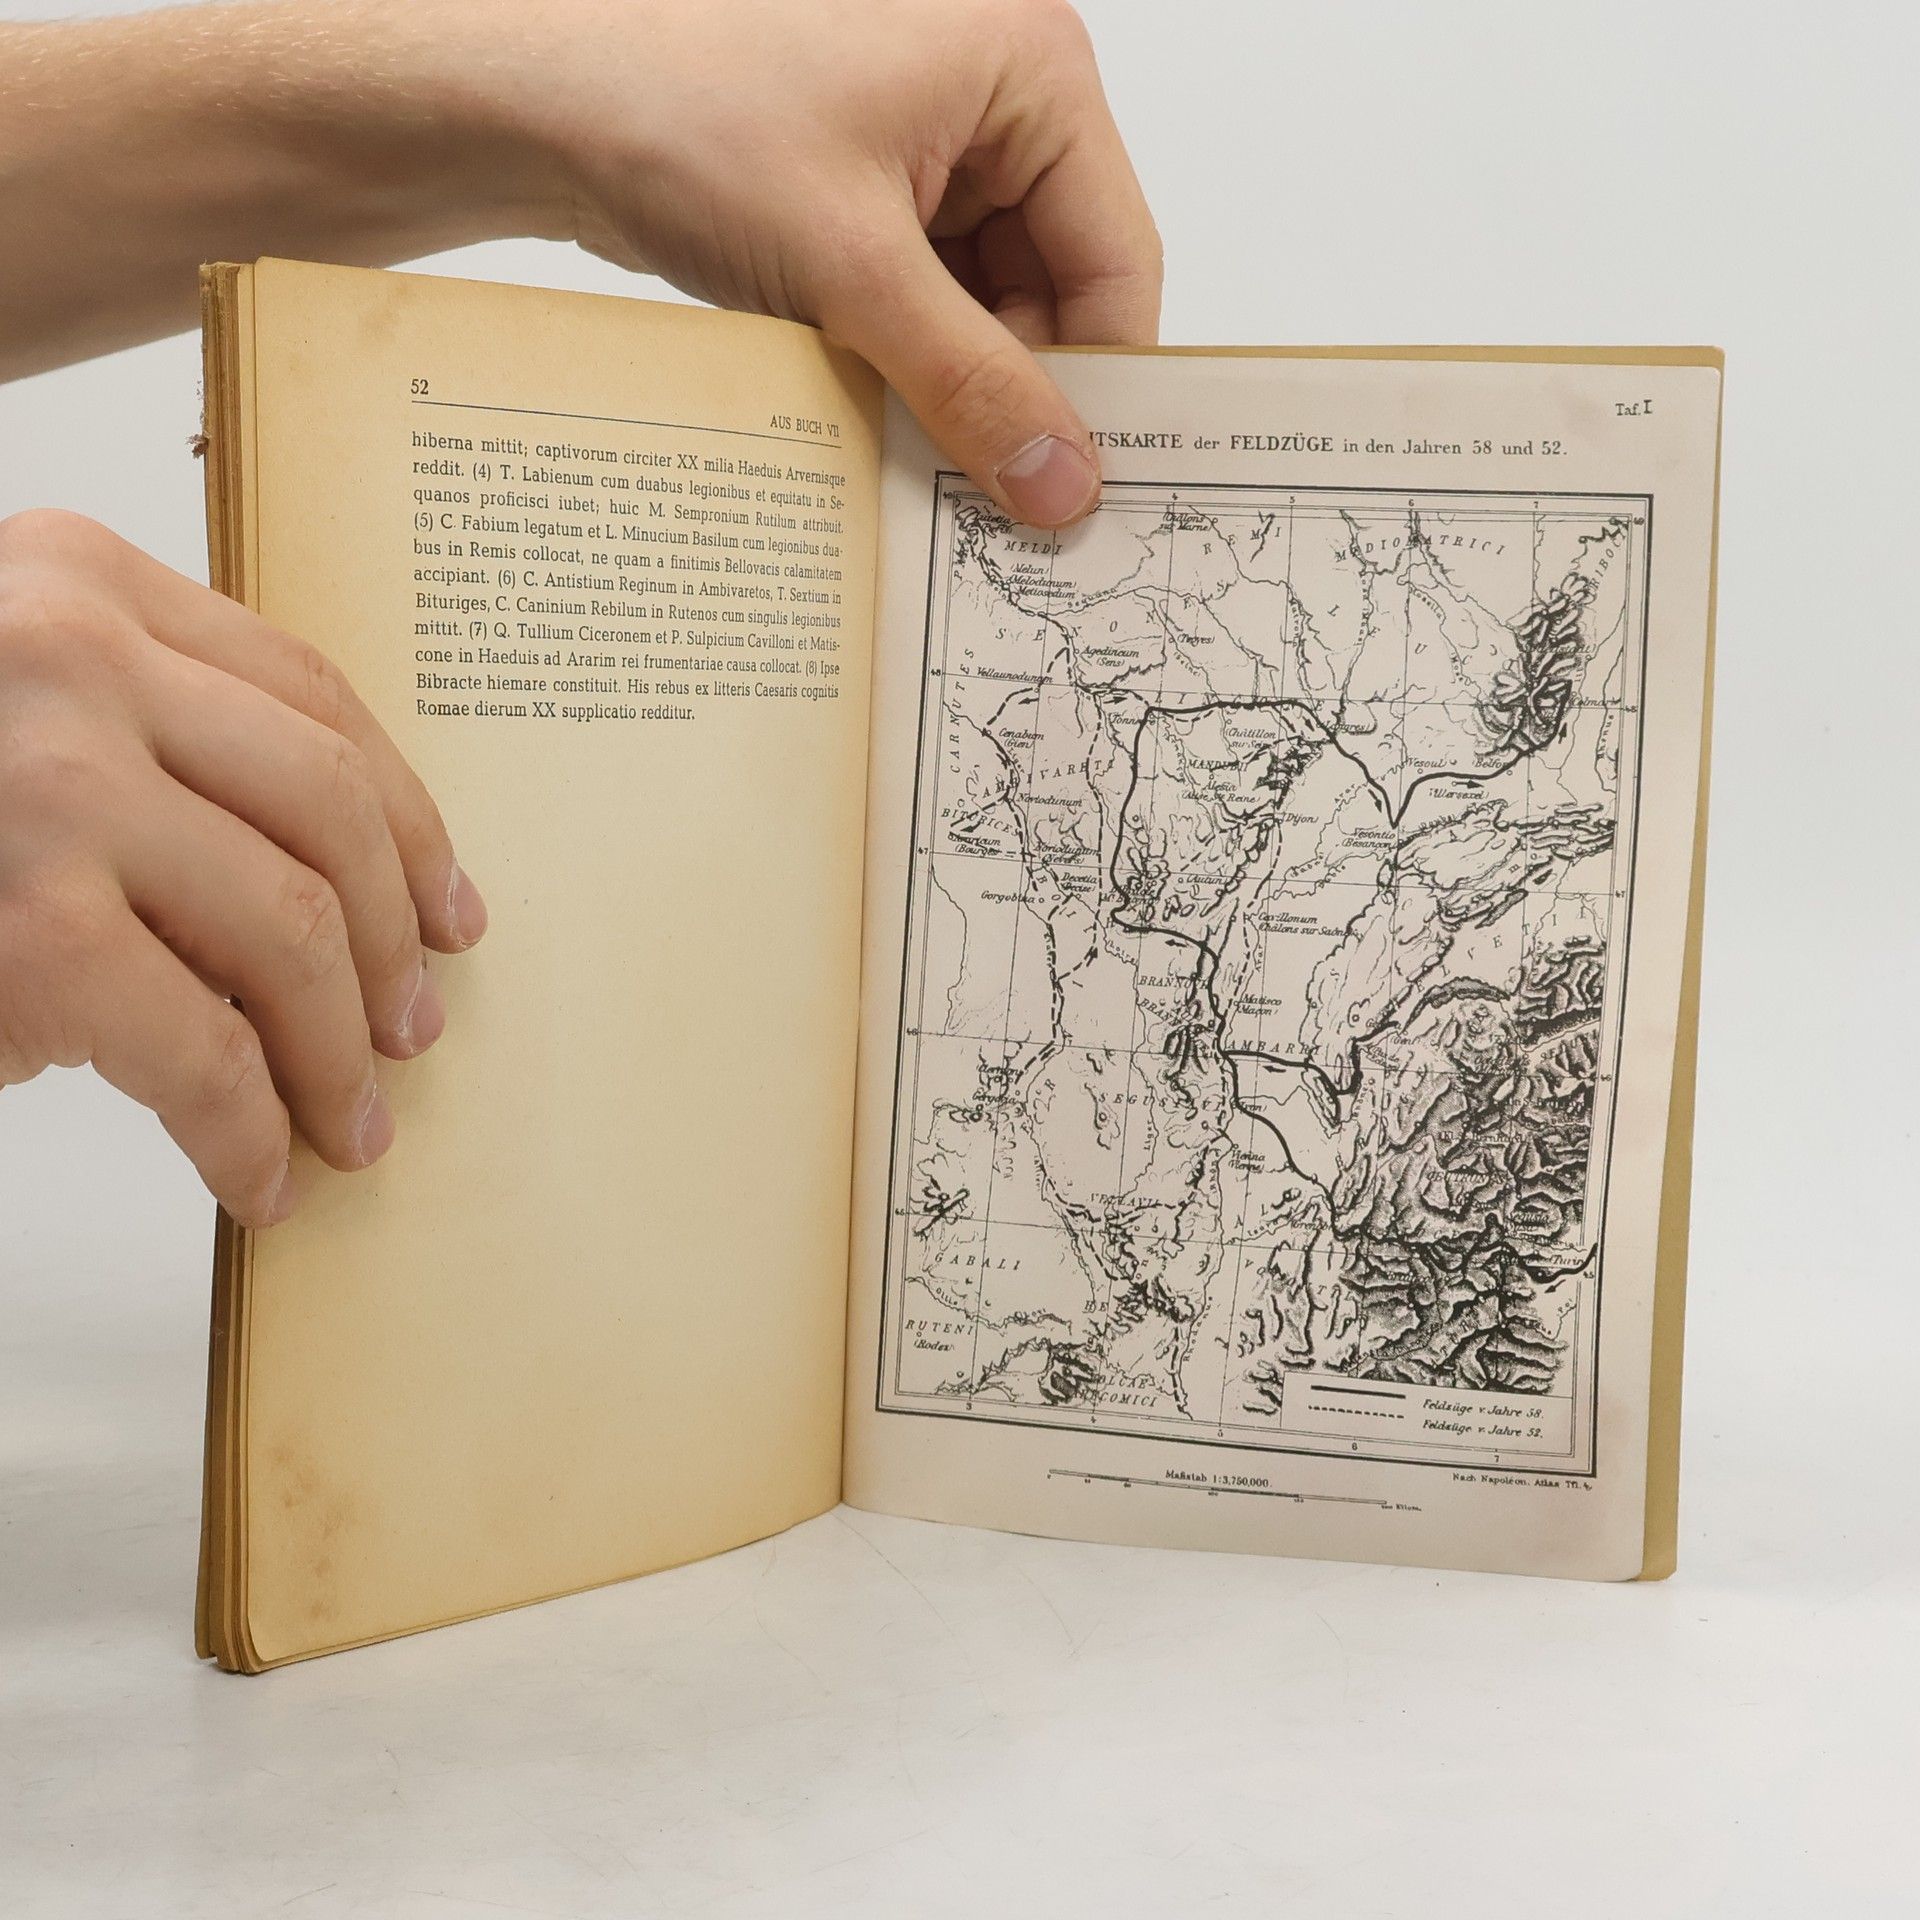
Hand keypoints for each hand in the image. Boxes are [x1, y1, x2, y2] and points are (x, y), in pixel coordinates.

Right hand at [0, 510, 486, 1224]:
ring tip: (351, 1122)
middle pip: (326, 810)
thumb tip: (329, 905)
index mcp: (79, 578)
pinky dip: (251, 1128)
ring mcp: (49, 783)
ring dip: (337, 1052)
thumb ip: (143, 747)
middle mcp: (72, 654)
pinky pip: (205, 1047)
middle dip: (393, 944)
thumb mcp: (6, 707)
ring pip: (293, 929)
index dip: (406, 820)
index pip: (313, 697)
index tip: (449, 909)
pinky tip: (260, 1175)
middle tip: (409, 1036)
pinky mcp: (28, 925)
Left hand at [466, 0, 1161, 525]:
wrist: (537, 99)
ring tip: (916, 444)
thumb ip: (971, 382)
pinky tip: (880, 406)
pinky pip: (932, 300)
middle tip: (991, 493)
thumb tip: (1060, 482)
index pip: (1117, 257)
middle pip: (1059, 287)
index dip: (1098, 382)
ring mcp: (935, 147)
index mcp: (1030, 72)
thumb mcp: (853, 268)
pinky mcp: (877, 192)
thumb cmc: (681, 112)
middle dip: (1017, 388)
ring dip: (957, 383)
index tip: (1076, 486)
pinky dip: (911, 361)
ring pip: (993, 306)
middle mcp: (997, 101)